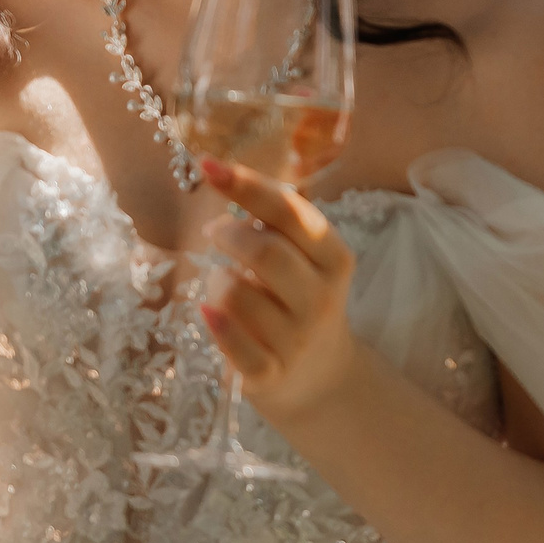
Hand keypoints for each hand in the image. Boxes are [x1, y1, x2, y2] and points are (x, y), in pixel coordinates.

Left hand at [197, 158, 361, 427]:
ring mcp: (297, 338)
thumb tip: (225, 177)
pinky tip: (208, 313)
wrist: (320, 378)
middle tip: (215, 232)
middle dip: (229, 235)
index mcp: (335, 258)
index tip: (208, 164)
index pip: (291, 212)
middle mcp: (322, 297)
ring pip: (237, 295)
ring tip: (224, 285)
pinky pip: (231, 343)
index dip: (247, 185)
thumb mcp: (308, 262)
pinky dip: (214, 323)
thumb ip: (279, 225)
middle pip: (266, 251)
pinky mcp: (270, 372)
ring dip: (218, 282)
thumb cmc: (300, 303)